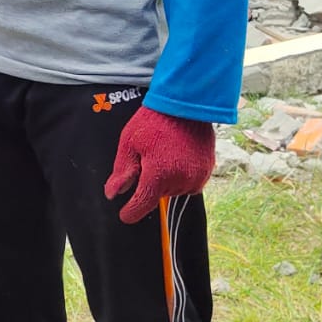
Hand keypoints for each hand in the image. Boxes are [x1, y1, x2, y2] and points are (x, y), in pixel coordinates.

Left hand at [104, 106, 215, 223]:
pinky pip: (189, 183)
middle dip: (148, 182)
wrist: (186, 105)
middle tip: (147, 157)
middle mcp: (180, 181)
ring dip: (165, 180)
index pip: (142, 205)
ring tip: (162, 153)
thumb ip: (122, 172)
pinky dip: (180, 176)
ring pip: (174, 190)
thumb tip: (112, 194)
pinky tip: (175, 157)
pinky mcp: (208, 171)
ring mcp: (197, 177)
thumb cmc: (153, 122)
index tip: (124, 215)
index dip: (131, 212)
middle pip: (157, 195)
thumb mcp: (129, 144)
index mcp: (158, 176)